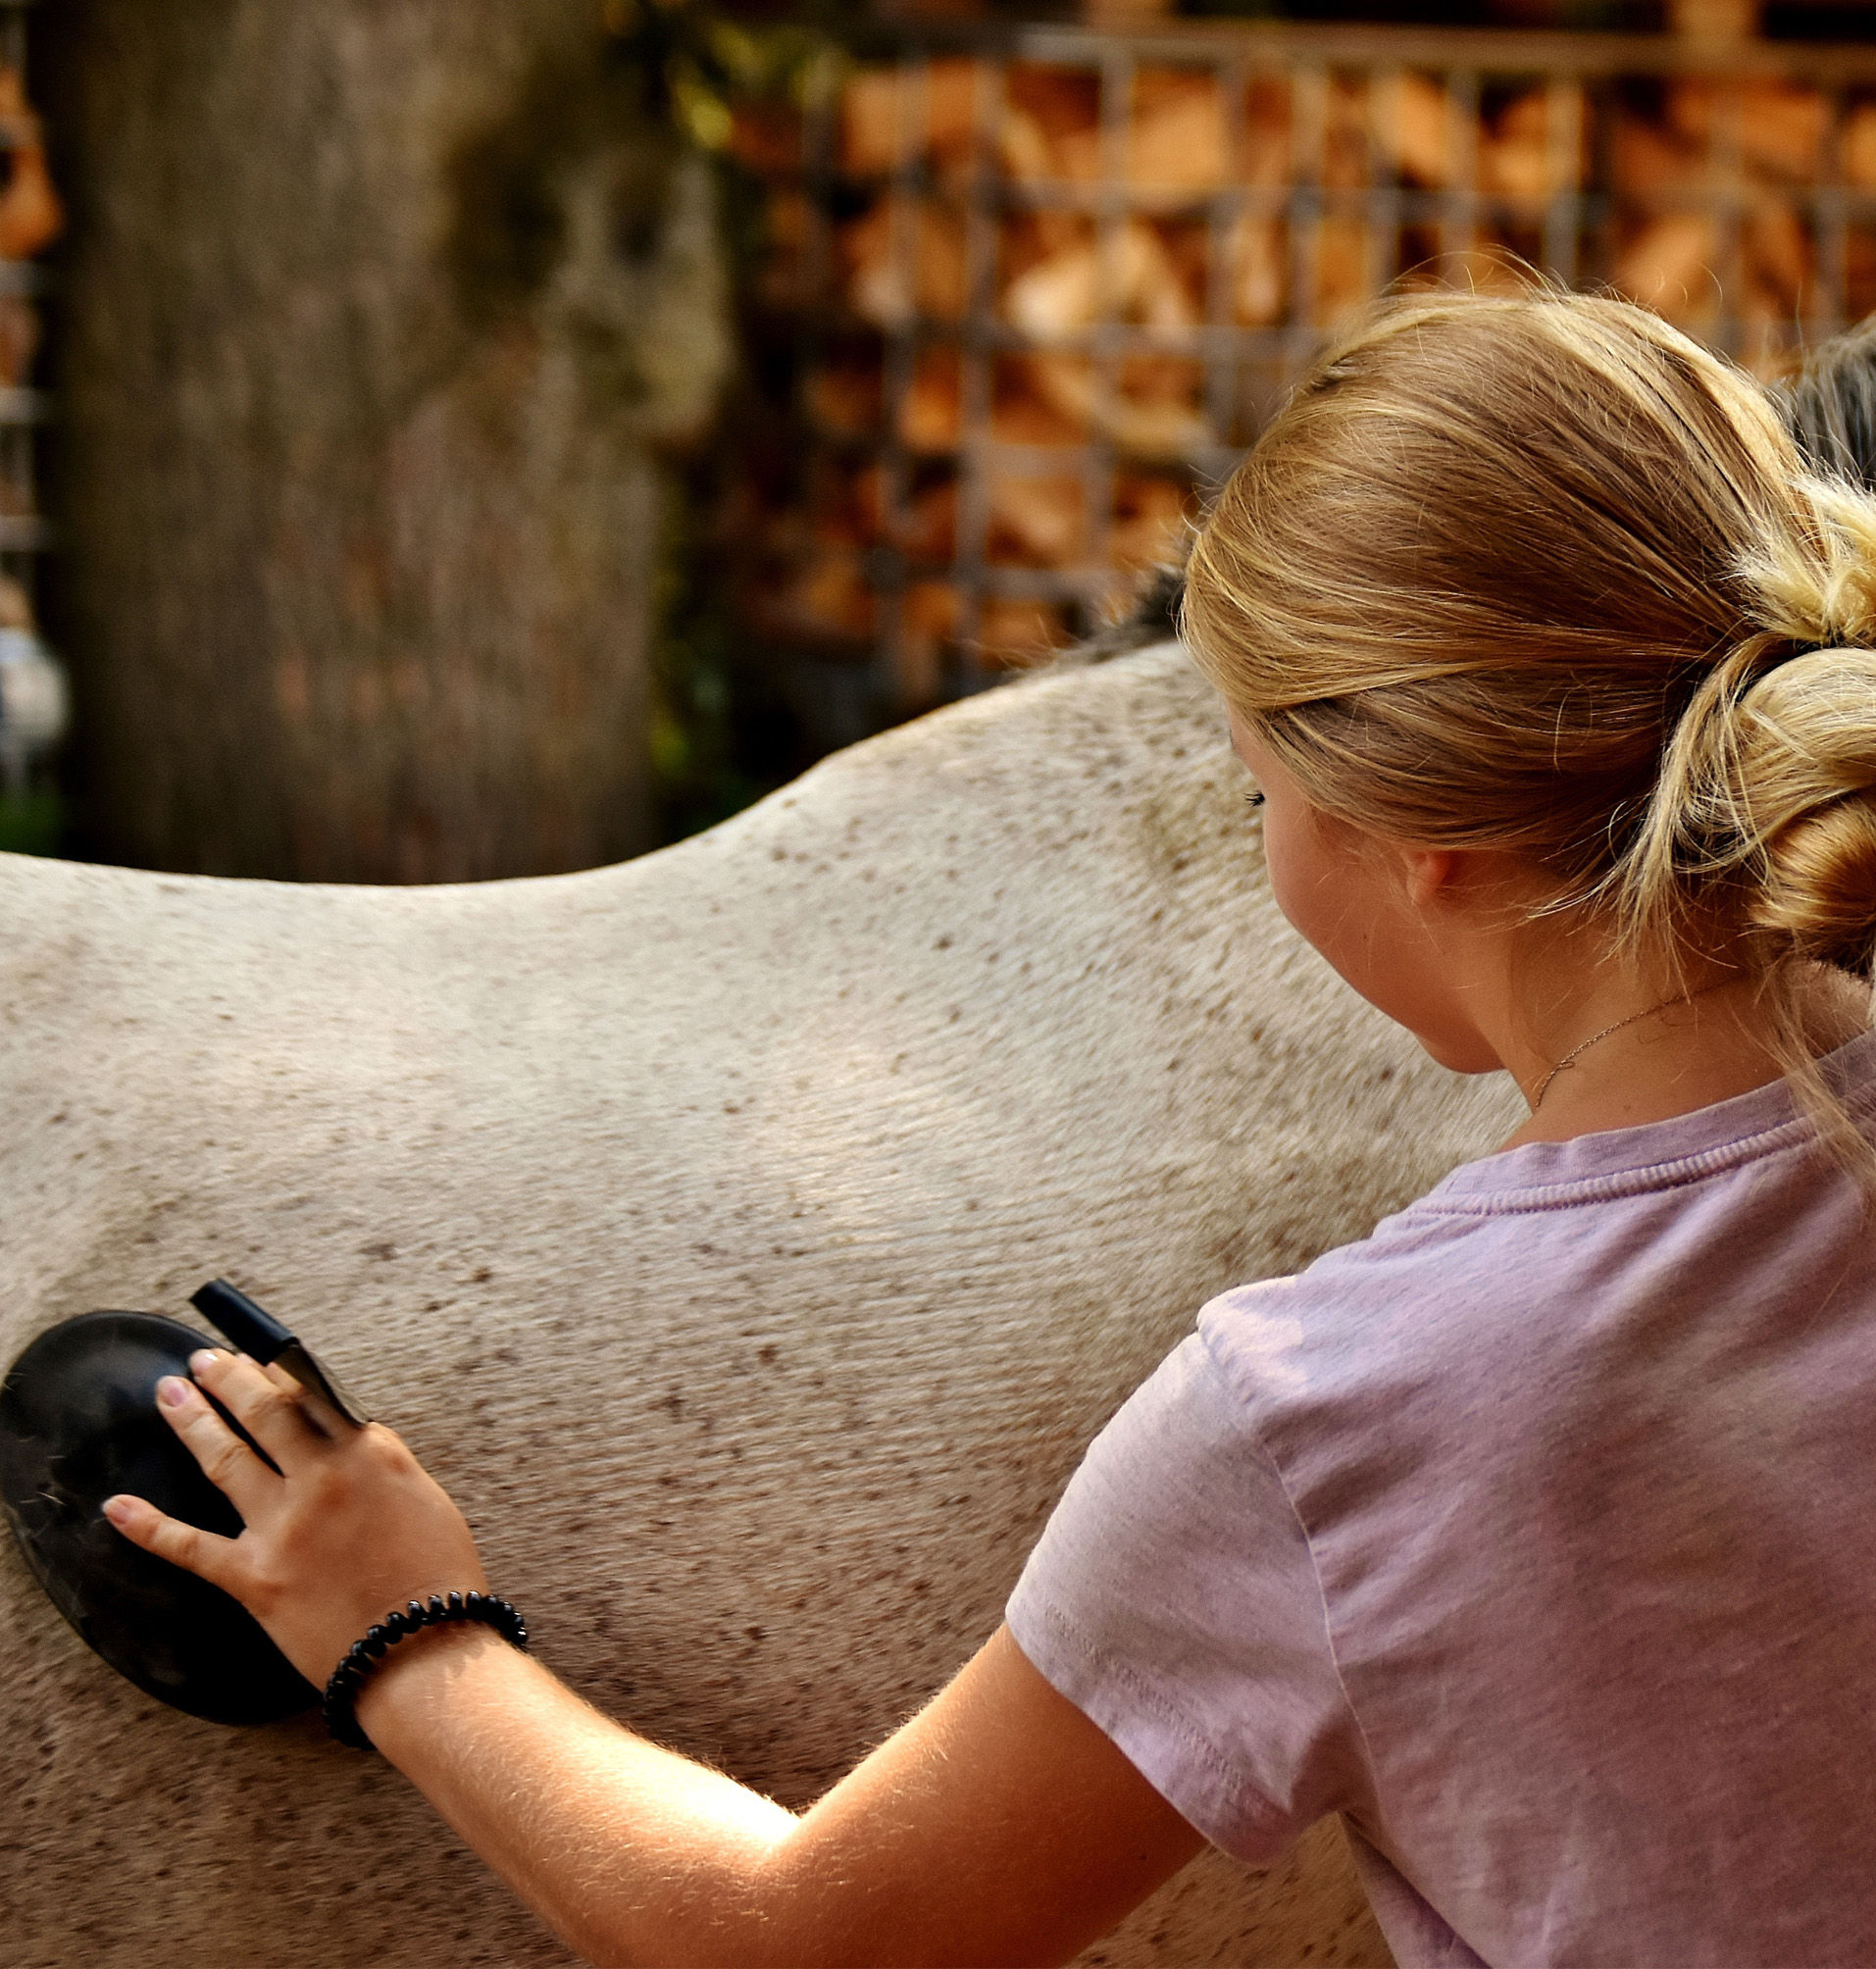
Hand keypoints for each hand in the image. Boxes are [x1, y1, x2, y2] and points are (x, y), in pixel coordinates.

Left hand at [103, 1348, 488, 1688]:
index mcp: (369, 1454)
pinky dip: (148, 1526)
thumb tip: (347, 1442)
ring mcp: (283, 1526)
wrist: (424, 1651)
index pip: (315, 1396)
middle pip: (265, 1413)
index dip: (281, 1372)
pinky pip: (189, 1547)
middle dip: (228, 1380)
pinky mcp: (254, 1577)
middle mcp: (321, 1478)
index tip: (260, 1356)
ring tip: (168, 1393)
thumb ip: (381, 1465)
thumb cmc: (439, 1577)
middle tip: (202, 1361)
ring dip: (192, 1420)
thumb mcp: (426, 1498)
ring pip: (226, 1458)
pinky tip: (117, 1507)